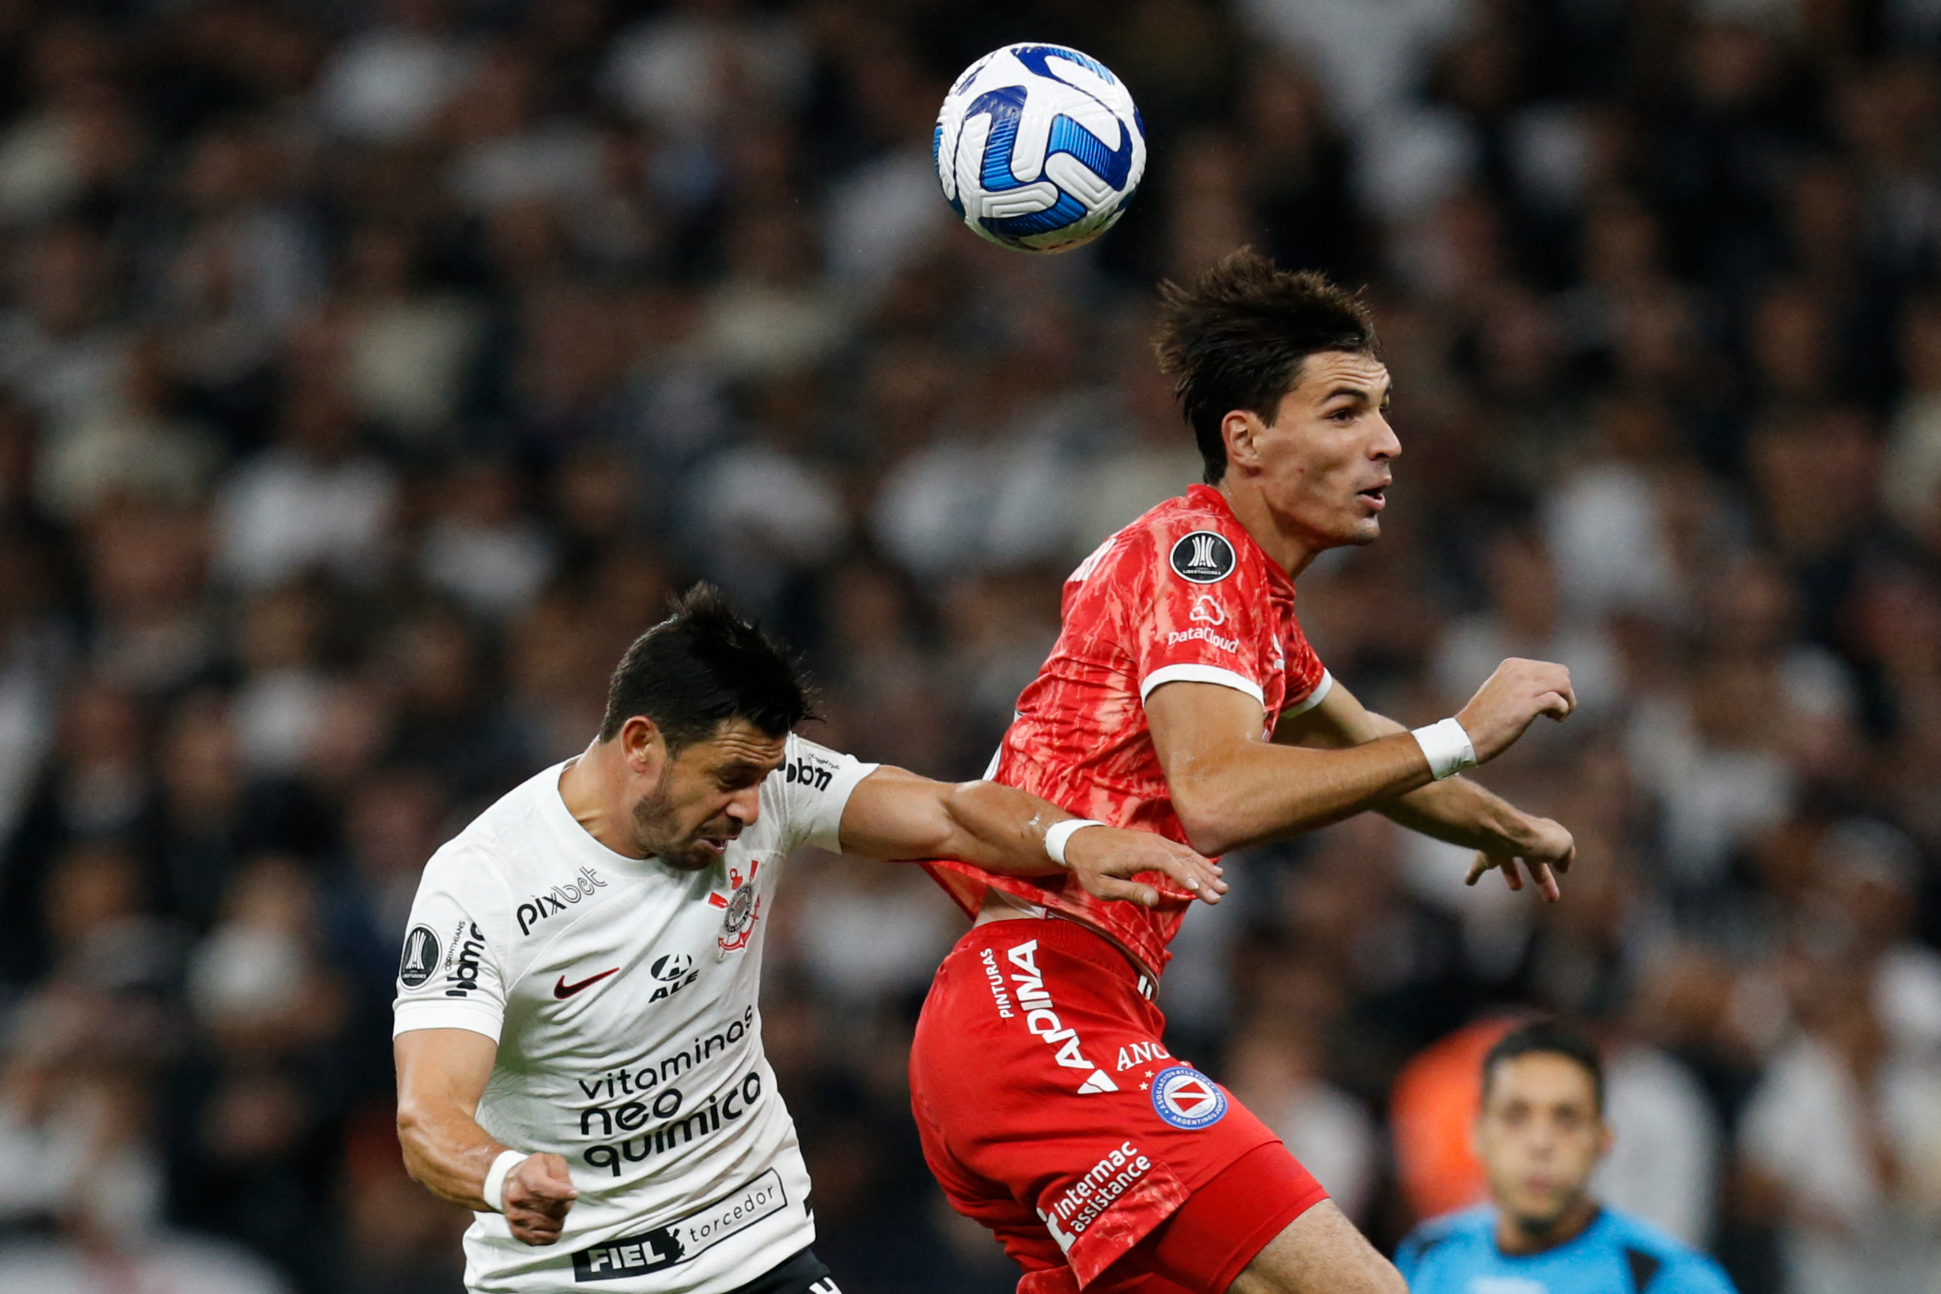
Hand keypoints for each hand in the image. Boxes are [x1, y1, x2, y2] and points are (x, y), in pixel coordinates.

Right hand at [503, 1152, 577, 1244]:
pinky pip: (545, 1239)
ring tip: (552, 1208)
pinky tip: (550, 1221)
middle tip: (561, 1198)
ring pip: (552, 1225)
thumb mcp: (550, 1160)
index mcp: (525, 1175)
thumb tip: (568, 1191)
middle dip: (565, 1205)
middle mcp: (516, 1197)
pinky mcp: (517, 1231)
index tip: (574, 1194)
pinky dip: (553, 1232)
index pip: (540, 1187)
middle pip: (552, 1209)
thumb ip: (562, 1172)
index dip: (559, 1192)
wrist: (510, 1183)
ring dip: (559, 1218)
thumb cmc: (535, 1171)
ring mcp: (515, 1216)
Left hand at [1061, 826, 1226, 907]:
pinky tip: (1211, 869)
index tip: (1201, 890)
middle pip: (1182, 859)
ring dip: (1205, 869)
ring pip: (1185, 853)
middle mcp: (1150, 843)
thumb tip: (1156, 900)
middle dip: (1203, 877)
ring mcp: (1155, 840)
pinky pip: (1181, 850)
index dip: (1185, 876)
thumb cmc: (1090, 867)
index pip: (1167, 862)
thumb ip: (1130, 891)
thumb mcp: (1103, 886)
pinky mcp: (1156, 841)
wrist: (1081, 841)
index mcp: (1137, 854)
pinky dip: (1198, 860)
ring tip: (1222, 884)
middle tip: (1220, 894)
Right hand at [1456, 658, 1575, 763]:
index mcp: (1512, 665)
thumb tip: (1544, 688)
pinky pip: (1557, 700)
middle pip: (1561, 673)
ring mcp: (1522, 687)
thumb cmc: (1482, 719)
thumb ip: (1518, 683)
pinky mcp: (1525, 706)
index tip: (1547, 703)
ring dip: (1567, 701)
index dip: (1555, 687)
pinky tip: (1553, 719)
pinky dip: (1561, 710)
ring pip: (1563, 683)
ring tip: (1556, 716)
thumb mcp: (1500, 690)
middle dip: (1565, 693)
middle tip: (1556, 711)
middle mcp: (1518, 671)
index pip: (1550, 667)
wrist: (1465, 736)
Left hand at [1465, 815, 1574, 902]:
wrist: (1504, 833)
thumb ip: (1566, 854)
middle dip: (1542, 879)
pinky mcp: (1484, 855)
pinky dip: (1474, 874)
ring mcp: (1500, 846)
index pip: (1551, 851)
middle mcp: (1520, 838)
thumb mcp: (1563, 844)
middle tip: (1551, 899)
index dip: (1558, 861)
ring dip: (1511, 874)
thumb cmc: (1537, 839)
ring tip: (1516, 888)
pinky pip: (1478, 865)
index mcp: (1540, 835)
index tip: (1562, 871)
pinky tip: (1469, 882)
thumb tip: (1562, 866)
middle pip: (1531, 861)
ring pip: (1506, 861)